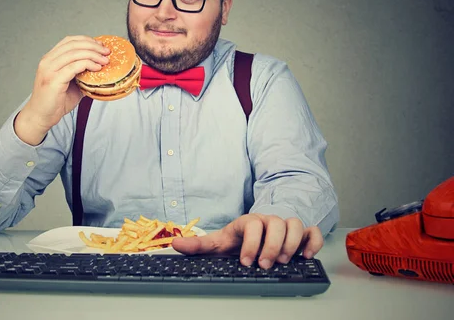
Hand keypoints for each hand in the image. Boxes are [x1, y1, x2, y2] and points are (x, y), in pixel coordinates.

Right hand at [14, 35, 109, 144]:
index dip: (86, 40)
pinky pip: (73, 67)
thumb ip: (81, 74)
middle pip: (73, 45)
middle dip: (93, 46)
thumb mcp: (71, 83)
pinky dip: (87, 64)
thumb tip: (100, 68)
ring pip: (74, 54)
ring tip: (104, 61)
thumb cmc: (56, 101)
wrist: (41, 116)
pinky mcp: (53, 80)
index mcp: (50, 58)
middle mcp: (47, 61)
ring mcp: (49, 70)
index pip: (69, 41)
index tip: (100, 45)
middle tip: (106, 52)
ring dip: (93, 55)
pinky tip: (97, 68)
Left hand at [172, 213, 323, 267]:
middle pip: (276, 223)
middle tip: (264, 265)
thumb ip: (198, 245)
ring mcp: (285, 225)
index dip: (251, 243)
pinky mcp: (300, 233)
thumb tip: (175, 244)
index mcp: (248, 221)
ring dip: (291, 244)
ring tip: (284, 262)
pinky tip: (306, 256)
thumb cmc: (237, 240)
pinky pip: (311, 231)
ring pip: (295, 225)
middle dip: (272, 246)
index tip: (246, 262)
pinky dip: (312, 242)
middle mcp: (268, 221)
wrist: (255, 235)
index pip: (252, 224)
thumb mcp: (218, 243)